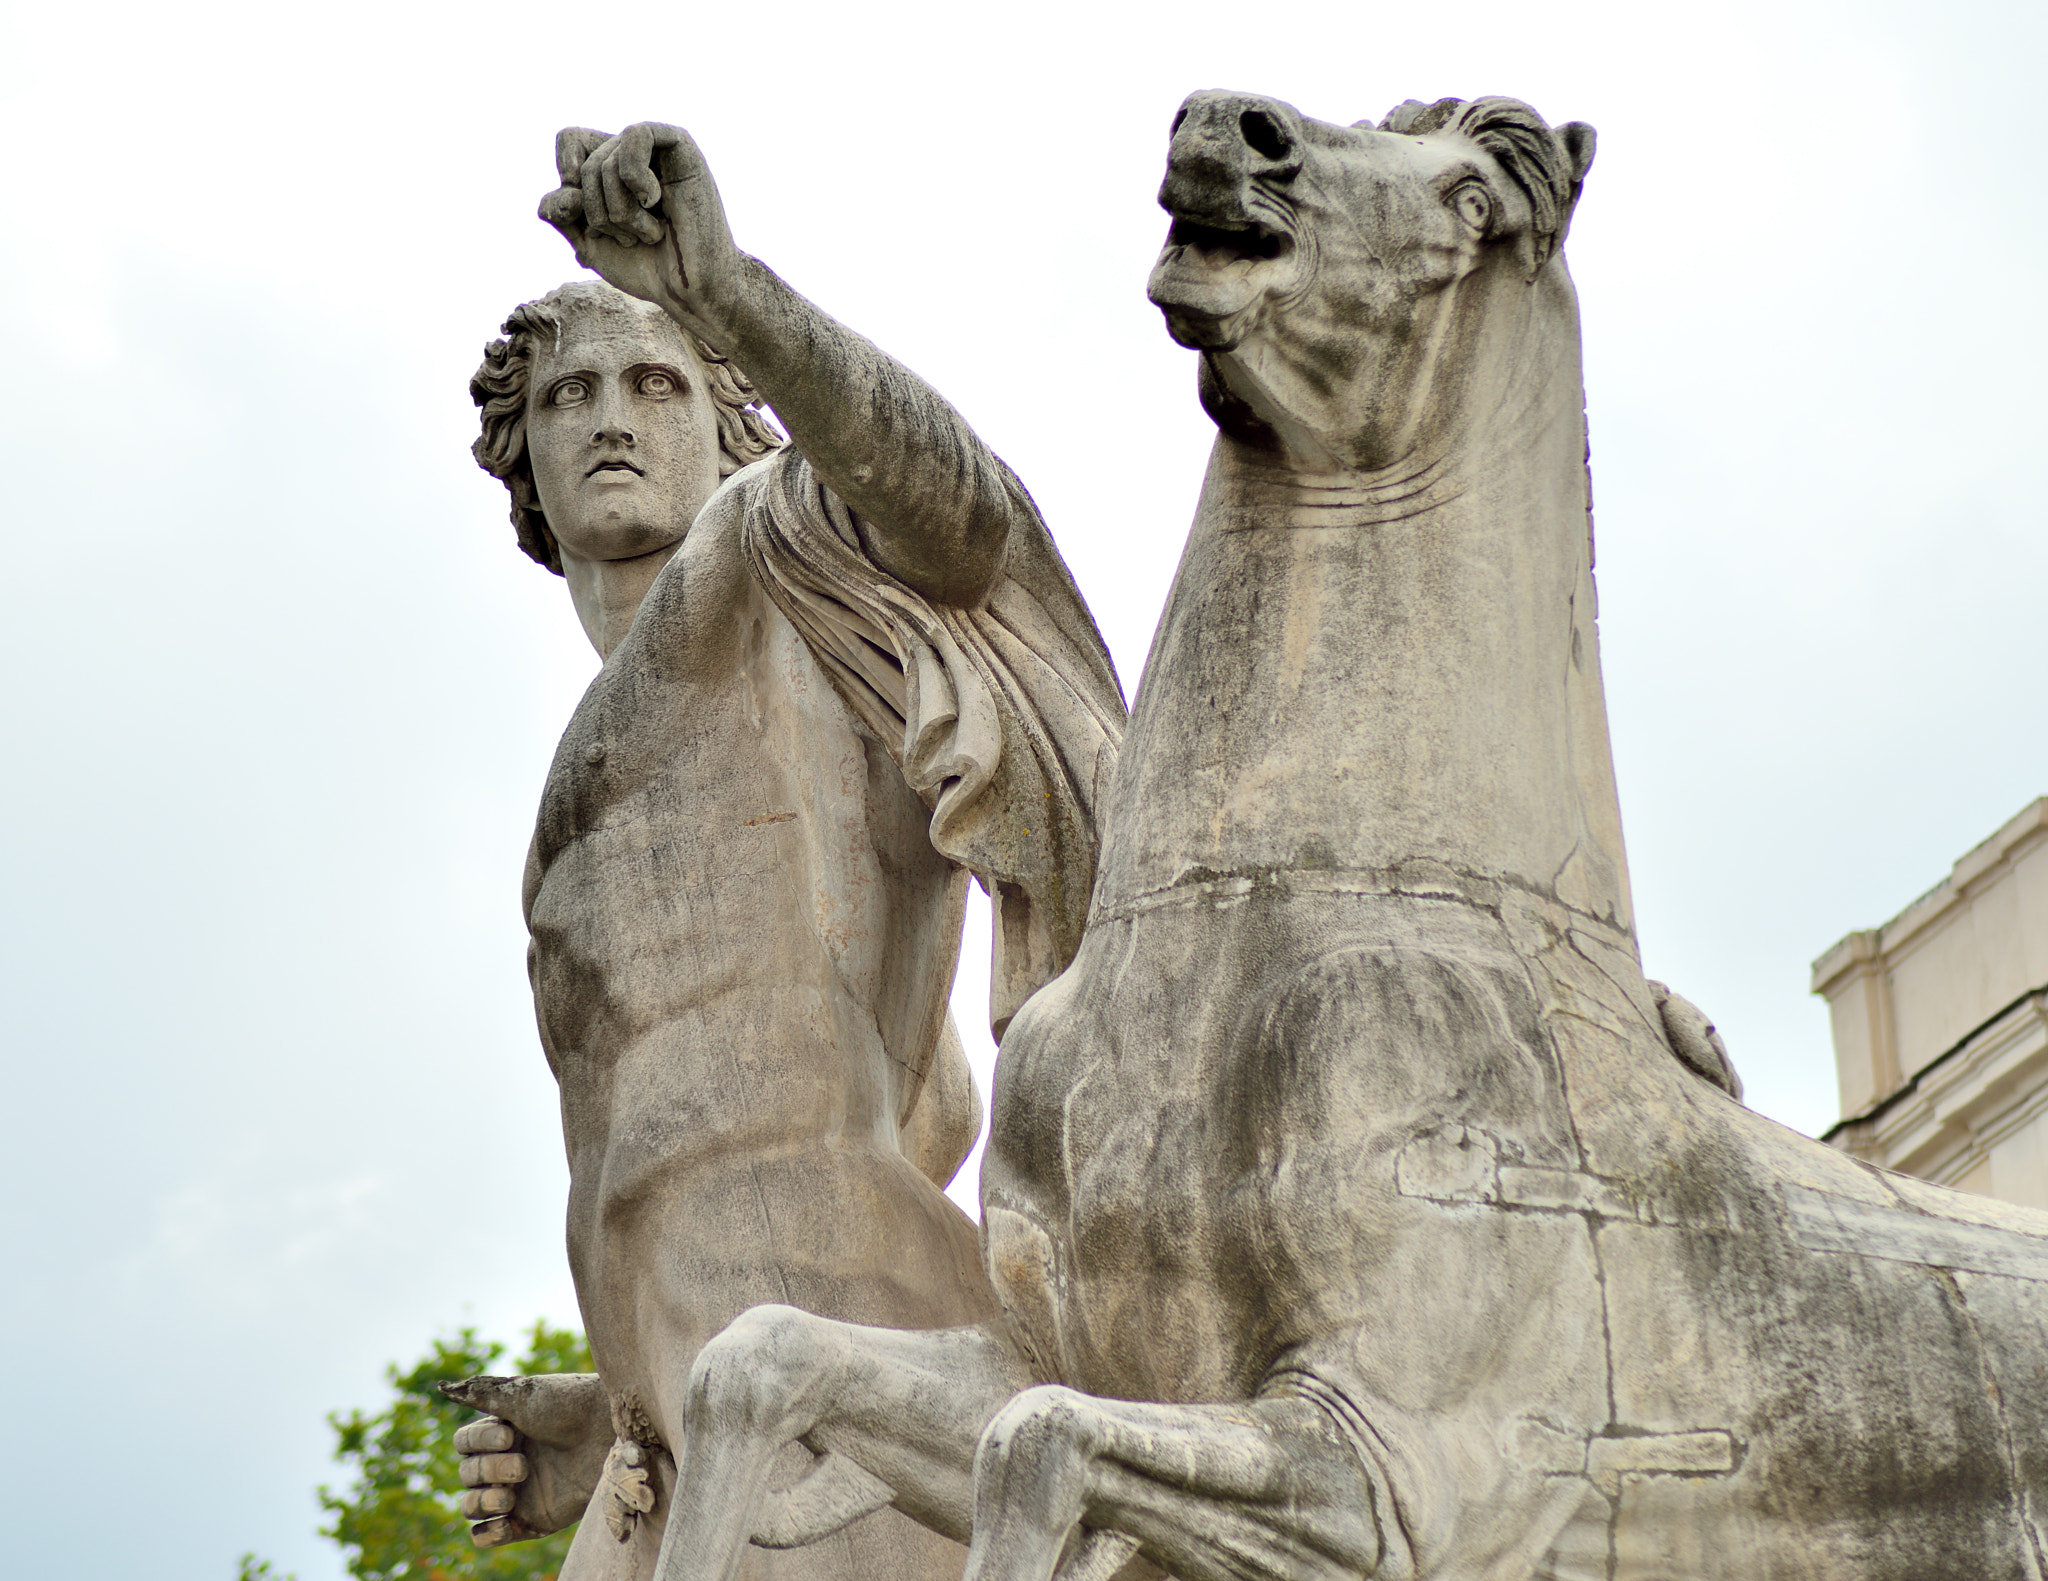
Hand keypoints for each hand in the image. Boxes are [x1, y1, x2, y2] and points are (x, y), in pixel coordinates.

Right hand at [440, 1372, 612, 1547]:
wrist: (610, 1432)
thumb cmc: (571, 1405)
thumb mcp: (523, 1394)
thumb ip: (482, 1394)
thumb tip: (442, 1388)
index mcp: (502, 1431)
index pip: (464, 1444)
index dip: (479, 1442)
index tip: (511, 1433)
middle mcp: (506, 1461)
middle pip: (466, 1475)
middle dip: (488, 1471)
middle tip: (522, 1464)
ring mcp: (519, 1492)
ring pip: (472, 1507)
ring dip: (483, 1501)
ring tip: (511, 1493)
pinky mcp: (534, 1519)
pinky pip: (492, 1536)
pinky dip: (488, 1535)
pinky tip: (503, 1520)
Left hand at [539, 122, 742, 337]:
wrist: (690, 291)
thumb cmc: (646, 267)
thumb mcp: (589, 243)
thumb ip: (561, 213)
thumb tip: (564, 188)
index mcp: (611, 167)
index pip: (569, 139)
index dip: (568, 175)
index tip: (583, 210)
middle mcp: (633, 153)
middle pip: (587, 164)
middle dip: (600, 213)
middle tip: (632, 239)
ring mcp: (658, 148)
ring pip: (609, 161)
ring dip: (622, 212)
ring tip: (651, 233)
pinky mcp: (682, 146)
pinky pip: (637, 135)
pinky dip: (636, 178)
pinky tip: (657, 202)